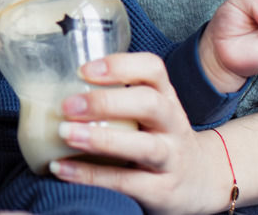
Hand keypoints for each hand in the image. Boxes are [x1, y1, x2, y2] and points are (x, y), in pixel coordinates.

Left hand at [48, 53, 230, 214]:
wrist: (202, 182)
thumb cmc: (161, 139)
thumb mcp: (150, 113)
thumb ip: (118, 99)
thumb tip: (55, 85)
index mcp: (166, 98)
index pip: (153, 70)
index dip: (120, 65)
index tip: (83, 70)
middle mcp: (172, 125)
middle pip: (150, 104)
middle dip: (107, 102)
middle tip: (68, 105)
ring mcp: (170, 159)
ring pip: (144, 147)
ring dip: (101, 139)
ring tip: (65, 133)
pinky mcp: (161, 190)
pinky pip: (126, 182)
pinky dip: (90, 175)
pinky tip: (61, 168)